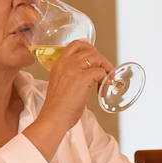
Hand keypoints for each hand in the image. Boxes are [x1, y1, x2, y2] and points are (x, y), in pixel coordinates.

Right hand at [23, 40, 110, 159]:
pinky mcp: (82, 78)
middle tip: (107, 70)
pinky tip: (103, 90)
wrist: (53, 118)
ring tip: (108, 80)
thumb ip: (71, 77)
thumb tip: (89, 77)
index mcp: (59, 64)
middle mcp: (65, 63)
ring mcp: (74, 69)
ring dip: (106, 68)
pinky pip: (100, 72)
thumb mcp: (61, 85)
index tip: (97, 59)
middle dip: (101, 59)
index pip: (76, 44)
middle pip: (90, 50)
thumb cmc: (58, 108)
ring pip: (97, 58)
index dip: (90, 49)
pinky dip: (106, 81)